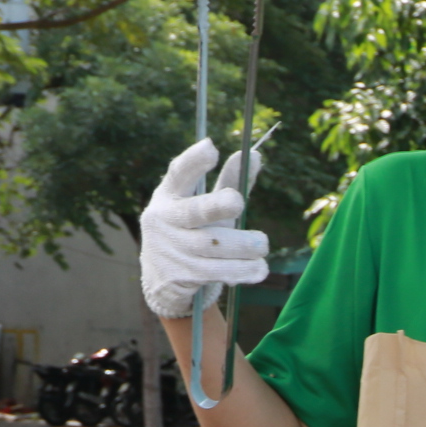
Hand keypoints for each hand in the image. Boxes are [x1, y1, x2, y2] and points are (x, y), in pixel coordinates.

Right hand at [139, 139, 267, 318]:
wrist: (164, 279)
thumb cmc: (194, 232)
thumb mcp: (207, 206)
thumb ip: (231, 183)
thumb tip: (257, 154)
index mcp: (169, 196)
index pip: (178, 174)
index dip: (194, 161)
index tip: (211, 147)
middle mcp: (165, 219)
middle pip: (195, 211)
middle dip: (217, 205)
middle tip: (238, 201)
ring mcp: (172, 248)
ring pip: (215, 245)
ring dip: (245, 245)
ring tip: (262, 244)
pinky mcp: (182, 275)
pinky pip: (219, 271)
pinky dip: (244, 270)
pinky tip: (259, 269)